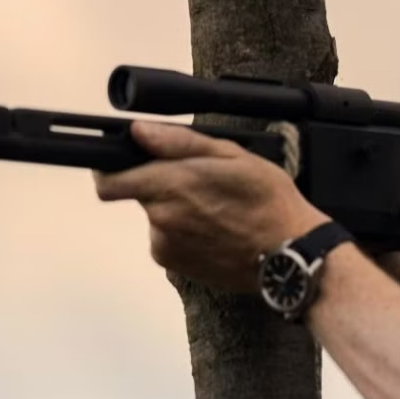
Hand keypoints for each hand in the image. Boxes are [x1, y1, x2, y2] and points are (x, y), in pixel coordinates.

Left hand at [92, 120, 328, 292]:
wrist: (291, 254)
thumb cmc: (271, 203)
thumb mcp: (235, 157)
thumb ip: (180, 143)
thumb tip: (140, 131)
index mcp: (171, 186)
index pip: (108, 181)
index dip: (110, 169)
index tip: (125, 164)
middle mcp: (161, 219)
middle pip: (141, 196)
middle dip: (163, 188)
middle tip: (202, 187)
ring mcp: (167, 246)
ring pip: (158, 220)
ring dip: (177, 213)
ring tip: (218, 213)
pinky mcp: (177, 267)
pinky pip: (170, 242)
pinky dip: (187, 236)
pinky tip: (217, 233)